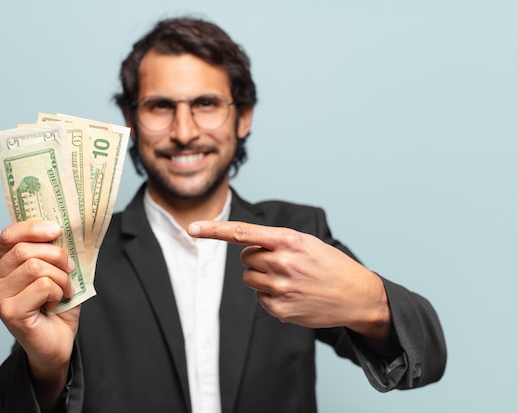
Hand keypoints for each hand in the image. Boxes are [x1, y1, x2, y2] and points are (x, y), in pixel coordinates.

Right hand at [0, 220, 79, 408]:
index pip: (9, 235)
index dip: (33, 228)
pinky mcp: (8, 312)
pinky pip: (43, 286)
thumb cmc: (56, 305)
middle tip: (70, 269)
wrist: (57, 342)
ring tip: (64, 290)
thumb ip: (52, 249)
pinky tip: (54, 303)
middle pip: (25, 250)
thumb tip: (61, 228)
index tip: (57, 230)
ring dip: (61, 278)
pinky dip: (59, 292)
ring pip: (36, 267)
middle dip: (57, 256)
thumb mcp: (56, 270)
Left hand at [188, 221, 390, 340]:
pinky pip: (259, 298)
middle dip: (256, 258)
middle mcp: (282, 262)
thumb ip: (275, 241)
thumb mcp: (307, 243)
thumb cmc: (330, 265)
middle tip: (281, 263)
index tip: (193, 228)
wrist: (357, 295)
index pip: (242, 233)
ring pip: (249, 278)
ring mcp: (281, 288)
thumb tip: (244, 248)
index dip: (214, 230)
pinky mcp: (281, 309)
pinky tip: (293, 295)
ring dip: (262, 277)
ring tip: (290, 280)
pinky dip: (270, 296)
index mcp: (288, 240)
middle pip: (244, 258)